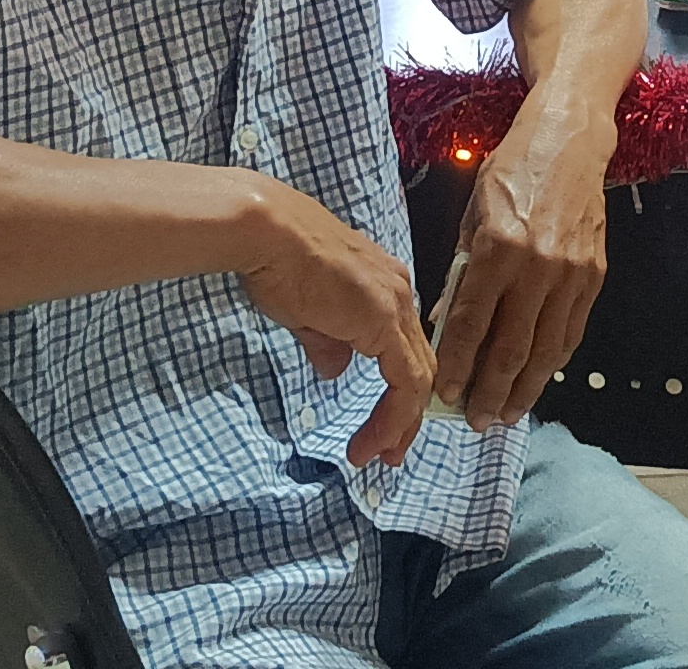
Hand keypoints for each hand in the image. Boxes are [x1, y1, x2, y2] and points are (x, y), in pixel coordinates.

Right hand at [233, 175, 436, 468]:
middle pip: (419, 366)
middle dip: (407, 416)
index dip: (399, 392)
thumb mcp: (306, 312)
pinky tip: (374, 439)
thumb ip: (328, 342)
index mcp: (385, 287)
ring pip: (418, 377)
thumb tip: (335, 369)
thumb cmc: (277, 261)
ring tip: (379, 455)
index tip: (384, 428)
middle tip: (390, 452)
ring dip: (400, 423)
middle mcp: (400, 294)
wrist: (267, 233)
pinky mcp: (383, 321)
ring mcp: (395, 305)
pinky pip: (405, 381)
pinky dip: (395, 415)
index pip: (405, 348)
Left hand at [428, 104, 614, 429]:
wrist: (569, 143)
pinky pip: (571, 331)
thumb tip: (448, 324)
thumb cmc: (511, 173)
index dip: (459, 366)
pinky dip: (552, 360)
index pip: (473, 324)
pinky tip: (537, 378)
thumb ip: (463, 272)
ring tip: (508, 413)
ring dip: (525, 388)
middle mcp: (536, 266)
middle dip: (492, 391)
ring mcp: (570, 274)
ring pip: (546, 349)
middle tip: (478, 421)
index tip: (445, 395)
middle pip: (512, 348)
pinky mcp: (594, 276)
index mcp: (497, 249)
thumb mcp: (472, 215)